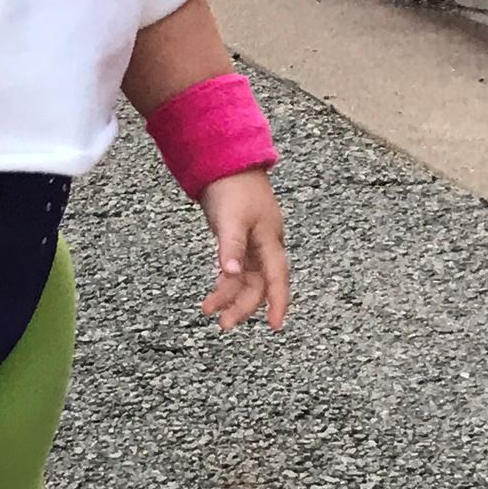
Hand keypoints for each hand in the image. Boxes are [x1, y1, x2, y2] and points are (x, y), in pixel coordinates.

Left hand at [199, 172, 289, 330]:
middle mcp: (265, 245)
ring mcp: (252, 243)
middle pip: (258, 284)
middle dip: (243, 306)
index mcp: (270, 241)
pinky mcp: (239, 239)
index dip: (278, 303)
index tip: (275, 326)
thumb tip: (231, 273)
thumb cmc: (234, 187)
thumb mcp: (232, 218)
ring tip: (209, 310)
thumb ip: (231, 247)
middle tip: (224, 324)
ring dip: (229, 296)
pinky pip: (236, 269)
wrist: (227, 162)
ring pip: (245, 279)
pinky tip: (215, 292)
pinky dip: (226, 281)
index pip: (277, 278)